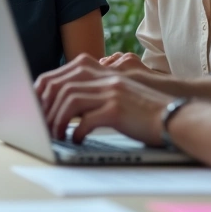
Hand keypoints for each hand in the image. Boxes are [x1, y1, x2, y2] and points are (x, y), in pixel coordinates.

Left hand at [34, 53, 171, 145]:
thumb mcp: (115, 96)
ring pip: (69, 101)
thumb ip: (92, 93)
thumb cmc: (142, 112)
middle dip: (45, 105)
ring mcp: (111, 91)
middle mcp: (105, 77)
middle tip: (40, 123)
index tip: (35, 105)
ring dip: (57, 120)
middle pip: (61, 85)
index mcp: (101, 71)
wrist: (174, 118)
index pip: (61, 75)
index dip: (43, 90)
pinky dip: (76, 131)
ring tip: (55, 134)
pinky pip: (86, 119)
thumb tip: (61, 104)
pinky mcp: (117, 110)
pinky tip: (75, 139)